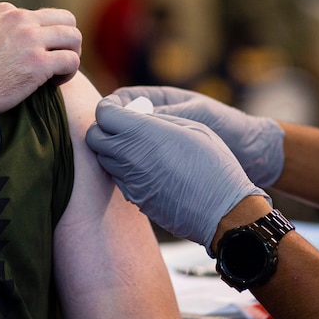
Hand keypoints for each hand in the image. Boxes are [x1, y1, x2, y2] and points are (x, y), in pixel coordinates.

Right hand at [0, 3, 81, 121]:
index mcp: (6, 12)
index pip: (40, 15)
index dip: (43, 36)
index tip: (36, 54)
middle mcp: (21, 20)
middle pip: (66, 19)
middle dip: (67, 40)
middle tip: (59, 60)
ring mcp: (31, 40)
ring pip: (74, 37)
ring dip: (73, 54)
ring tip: (61, 72)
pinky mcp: (39, 64)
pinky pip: (71, 60)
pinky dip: (70, 72)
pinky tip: (56, 83)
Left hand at [87, 95, 266, 247]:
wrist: (223, 211)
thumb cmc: (214, 163)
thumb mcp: (190, 127)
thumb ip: (157, 120)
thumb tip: (138, 118)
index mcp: (141, 134)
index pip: (103, 114)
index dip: (108, 108)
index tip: (119, 107)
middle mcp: (128, 158)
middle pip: (94, 138)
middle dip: (104, 128)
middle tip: (123, 126)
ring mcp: (130, 182)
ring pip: (104, 160)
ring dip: (112, 150)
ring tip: (136, 146)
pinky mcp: (136, 200)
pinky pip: (119, 180)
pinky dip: (124, 170)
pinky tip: (146, 167)